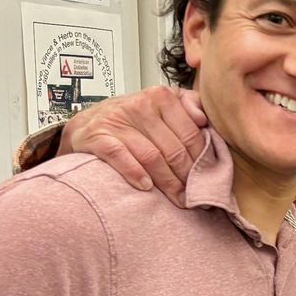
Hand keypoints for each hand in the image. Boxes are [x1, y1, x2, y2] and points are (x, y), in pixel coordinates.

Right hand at [60, 87, 207, 201]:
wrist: (86, 124)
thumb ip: (188, 104)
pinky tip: (146, 187)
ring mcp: (117, 121)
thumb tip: (203, 119)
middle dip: (188, 177)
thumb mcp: (161, 103)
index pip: (191, 134)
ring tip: (179, 199)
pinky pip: (120, 156)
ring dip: (168, 183)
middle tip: (197, 197)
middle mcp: (140, 105)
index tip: (209, 179)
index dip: (202, 160)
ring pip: (152, 156)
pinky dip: (135, 173)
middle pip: (173, 149)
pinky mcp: (97, 136)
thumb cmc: (131, 119)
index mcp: (161, 96)